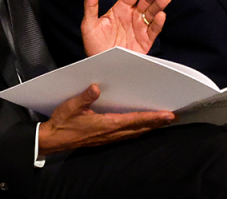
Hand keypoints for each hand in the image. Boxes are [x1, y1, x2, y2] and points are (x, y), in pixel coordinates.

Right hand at [38, 84, 173, 154]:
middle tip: (172, 117)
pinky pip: (126, 135)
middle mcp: (111, 133)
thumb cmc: (62, 122)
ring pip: (134, 133)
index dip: (152, 117)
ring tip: (161, 121)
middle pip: (139, 128)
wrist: (53, 140)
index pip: (134, 120)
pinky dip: (138, 131)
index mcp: (106, 124)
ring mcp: (108, 138)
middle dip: (156, 123)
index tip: (167, 115)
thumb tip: (96, 86)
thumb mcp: (71, 106)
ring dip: (149, 127)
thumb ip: (85, 97)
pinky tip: (141, 128)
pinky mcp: (104, 139)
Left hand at [80, 0, 169, 55]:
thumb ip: (90, 4)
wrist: (101, 67)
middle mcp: (132, 17)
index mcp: (120, 10)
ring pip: (152, 13)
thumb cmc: (94, 46)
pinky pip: (154, 30)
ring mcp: (140, 28)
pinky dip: (158, 23)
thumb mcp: (89, 25)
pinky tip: (160, 15)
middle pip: (146, 0)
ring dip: (159, 4)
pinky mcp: (145, 41)